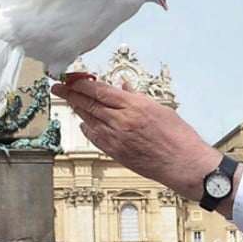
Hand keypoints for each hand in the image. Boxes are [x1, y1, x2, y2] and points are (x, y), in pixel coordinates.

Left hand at [51, 78, 220, 200]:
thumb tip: (124, 88)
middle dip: (70, 94)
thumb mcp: (160, 108)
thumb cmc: (178, 137)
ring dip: (77, 109)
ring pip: (89, 120)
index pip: (99, 90)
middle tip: (58, 88)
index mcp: (134, 106)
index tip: (71, 78)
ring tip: (68, 101)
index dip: (81, 83)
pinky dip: (87, 129)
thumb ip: (138, 98)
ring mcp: (117, 138)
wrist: (184, 164)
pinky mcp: (116, 153)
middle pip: (88, 104)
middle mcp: (122, 121)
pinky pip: (95, 138)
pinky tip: (83, 124)